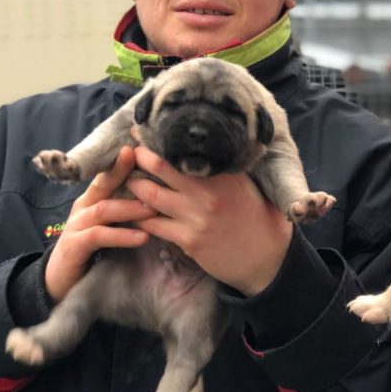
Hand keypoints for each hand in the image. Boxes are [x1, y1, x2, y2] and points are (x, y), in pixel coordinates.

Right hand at [45, 146, 157, 301]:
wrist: (61, 279)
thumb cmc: (92, 248)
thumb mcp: (110, 224)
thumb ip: (126, 208)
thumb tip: (157, 194)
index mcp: (94, 198)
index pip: (109, 173)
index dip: (125, 161)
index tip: (145, 148)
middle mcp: (84, 206)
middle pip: (104, 183)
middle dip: (126, 173)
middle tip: (154, 169)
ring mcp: (77, 224)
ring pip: (105, 209)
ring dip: (131, 208)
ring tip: (154, 209)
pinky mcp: (75, 245)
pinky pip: (99, 236)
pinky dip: (122, 236)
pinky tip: (142, 237)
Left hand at [128, 146, 292, 295]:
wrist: (267, 260)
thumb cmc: (260, 219)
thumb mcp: (251, 186)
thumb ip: (231, 168)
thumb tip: (210, 148)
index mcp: (225, 174)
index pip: (187, 150)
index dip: (161, 140)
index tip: (145, 131)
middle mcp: (209, 191)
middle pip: (162, 166)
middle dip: (139, 157)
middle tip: (126, 152)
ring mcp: (197, 217)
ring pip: (150, 195)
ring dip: (132, 185)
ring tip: (123, 178)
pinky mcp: (189, 240)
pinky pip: (154, 225)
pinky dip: (139, 215)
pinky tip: (130, 211)